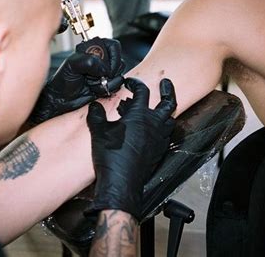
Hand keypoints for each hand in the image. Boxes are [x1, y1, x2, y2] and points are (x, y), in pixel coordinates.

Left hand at [28, 37, 123, 124]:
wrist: (62, 100)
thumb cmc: (62, 81)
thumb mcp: (72, 65)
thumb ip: (89, 61)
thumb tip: (103, 68)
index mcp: (92, 49)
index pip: (113, 46)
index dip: (113, 57)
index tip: (105, 67)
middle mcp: (100, 60)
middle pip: (119, 61)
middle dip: (108, 72)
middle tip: (96, 76)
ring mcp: (104, 73)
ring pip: (118, 75)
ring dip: (105, 82)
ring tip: (91, 83)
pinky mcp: (106, 85)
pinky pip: (116, 86)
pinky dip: (105, 89)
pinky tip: (93, 88)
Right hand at [86, 78, 176, 221]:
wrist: (121, 181)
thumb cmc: (111, 156)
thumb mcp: (98, 131)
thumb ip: (96, 115)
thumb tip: (94, 106)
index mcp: (140, 115)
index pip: (142, 91)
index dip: (136, 84)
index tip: (131, 82)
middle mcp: (154, 124)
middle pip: (169, 102)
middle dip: (168, 90)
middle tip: (165, 82)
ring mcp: (159, 138)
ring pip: (170, 119)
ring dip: (166, 111)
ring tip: (158, 108)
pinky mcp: (159, 151)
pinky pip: (166, 135)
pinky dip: (162, 128)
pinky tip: (152, 130)